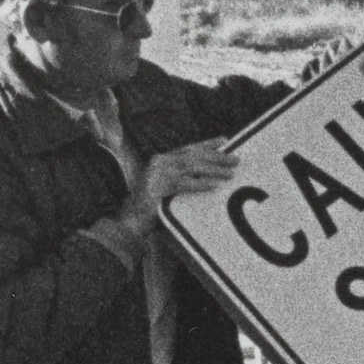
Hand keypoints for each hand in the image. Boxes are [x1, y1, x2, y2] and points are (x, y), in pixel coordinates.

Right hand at [122, 140, 236, 230]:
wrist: (128, 223)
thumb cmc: (150, 209)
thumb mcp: (167, 189)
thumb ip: (182, 180)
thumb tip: (209, 176)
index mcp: (161, 160)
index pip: (188, 148)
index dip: (207, 144)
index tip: (225, 140)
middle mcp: (158, 163)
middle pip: (192, 155)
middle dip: (216, 156)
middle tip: (235, 159)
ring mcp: (156, 174)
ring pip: (190, 166)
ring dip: (213, 169)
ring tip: (230, 173)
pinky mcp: (155, 188)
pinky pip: (182, 184)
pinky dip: (200, 184)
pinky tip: (214, 185)